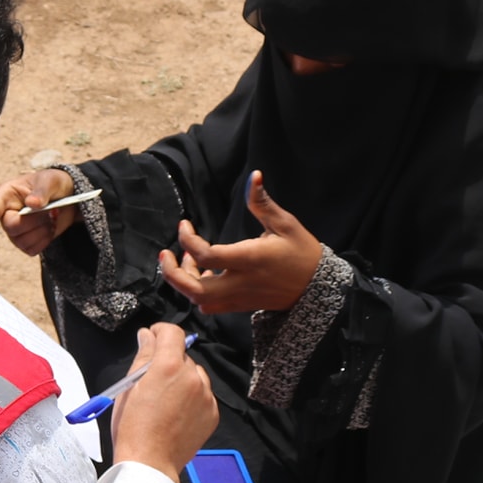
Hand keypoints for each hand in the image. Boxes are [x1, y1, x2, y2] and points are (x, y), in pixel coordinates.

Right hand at [0, 167, 77, 256]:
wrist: (67, 197)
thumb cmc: (53, 183)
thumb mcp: (50, 180)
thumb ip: (41, 191)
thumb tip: (32, 203)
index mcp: (6, 195)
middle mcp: (7, 214)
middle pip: (11, 228)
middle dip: (34, 221)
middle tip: (50, 210)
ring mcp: (15, 230)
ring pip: (22, 242)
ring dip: (41, 231)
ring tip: (51, 217)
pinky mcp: (26, 242)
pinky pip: (32, 249)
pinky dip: (45, 240)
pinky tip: (50, 228)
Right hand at [109, 324, 217, 477]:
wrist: (149, 463)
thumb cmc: (133, 428)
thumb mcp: (130, 386)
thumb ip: (143, 356)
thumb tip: (147, 336)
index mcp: (169, 367)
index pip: (172, 333)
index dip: (160, 331)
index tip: (153, 337)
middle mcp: (192, 378)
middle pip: (182, 356)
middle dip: (168, 362)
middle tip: (152, 380)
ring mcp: (205, 397)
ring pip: (195, 375)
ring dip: (182, 379)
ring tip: (165, 401)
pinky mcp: (212, 413)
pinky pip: (203, 395)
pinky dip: (192, 398)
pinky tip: (175, 413)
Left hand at [156, 171, 321, 314]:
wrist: (316, 288)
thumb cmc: (301, 252)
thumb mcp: (285, 224)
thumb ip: (262, 202)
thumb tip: (253, 176)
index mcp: (249, 259)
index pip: (206, 255)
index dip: (187, 240)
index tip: (185, 225)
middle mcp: (240, 283)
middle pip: (194, 289)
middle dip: (172, 274)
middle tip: (165, 254)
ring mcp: (239, 298)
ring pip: (199, 300)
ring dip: (184, 283)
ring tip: (185, 261)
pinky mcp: (240, 306)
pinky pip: (211, 306)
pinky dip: (197, 293)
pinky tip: (202, 274)